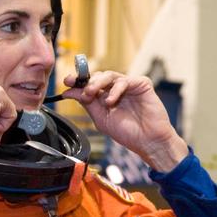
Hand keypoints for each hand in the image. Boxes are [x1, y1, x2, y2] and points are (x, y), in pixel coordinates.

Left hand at [61, 70, 187, 170]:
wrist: (148, 141)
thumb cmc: (128, 133)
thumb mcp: (101, 118)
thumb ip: (86, 104)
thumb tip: (68, 92)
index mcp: (106, 96)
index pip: (89, 83)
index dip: (78, 80)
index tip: (67, 81)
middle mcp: (117, 89)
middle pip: (98, 76)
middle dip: (87, 82)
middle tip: (83, 93)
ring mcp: (129, 86)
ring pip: (110, 75)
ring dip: (98, 83)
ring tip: (92, 94)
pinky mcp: (142, 84)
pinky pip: (125, 81)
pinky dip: (115, 89)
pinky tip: (111, 101)